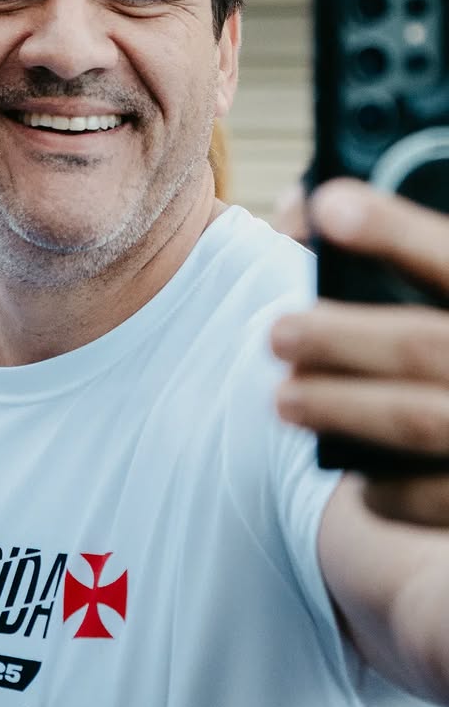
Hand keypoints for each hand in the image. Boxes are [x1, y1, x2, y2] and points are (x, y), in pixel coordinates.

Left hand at [272, 179, 448, 525]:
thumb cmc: (447, 343)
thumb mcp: (437, 289)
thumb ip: (386, 242)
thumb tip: (299, 209)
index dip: (393, 229)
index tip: (328, 207)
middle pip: (425, 344)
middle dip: (341, 338)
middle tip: (275, 334)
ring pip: (420, 419)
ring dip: (341, 407)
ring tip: (283, 401)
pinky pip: (434, 498)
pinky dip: (385, 487)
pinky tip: (350, 471)